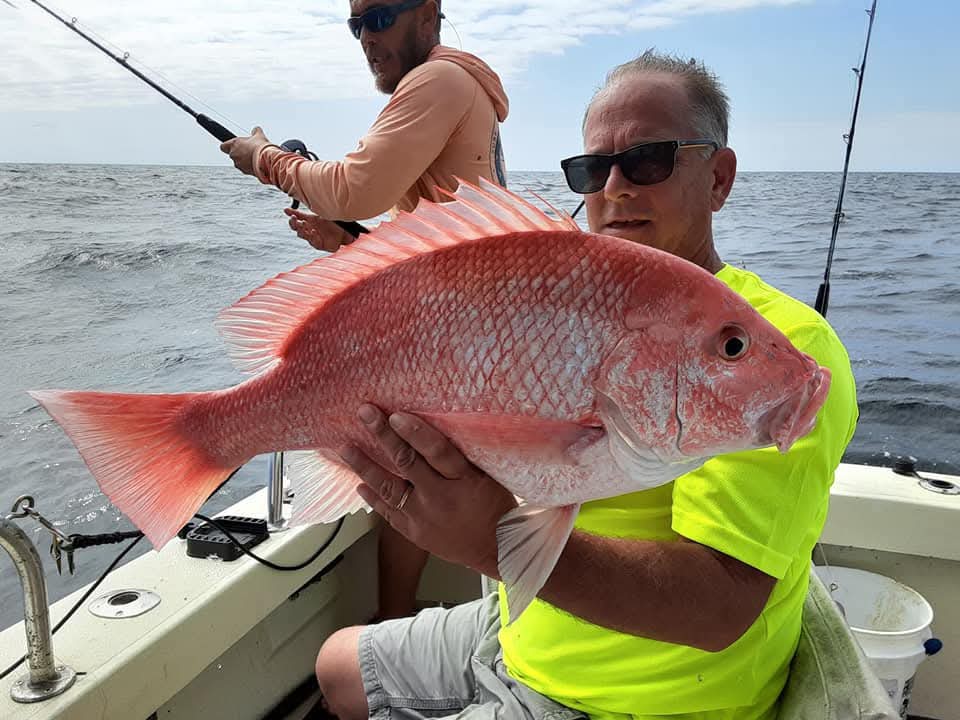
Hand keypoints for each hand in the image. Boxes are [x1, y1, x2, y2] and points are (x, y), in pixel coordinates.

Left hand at [219, 126, 270, 175]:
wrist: (266, 160)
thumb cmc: (260, 147)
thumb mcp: (259, 136)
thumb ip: (255, 131)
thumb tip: (256, 129)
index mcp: (234, 144)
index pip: (223, 146)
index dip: (227, 146)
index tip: (234, 145)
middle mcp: (234, 154)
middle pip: (232, 154)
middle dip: (239, 153)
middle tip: (248, 150)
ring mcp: (238, 164)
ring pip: (238, 162)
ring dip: (244, 160)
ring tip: (254, 157)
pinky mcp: (244, 171)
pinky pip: (244, 168)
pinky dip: (249, 166)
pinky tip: (256, 163)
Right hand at [284, 208, 355, 251]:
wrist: (341, 229)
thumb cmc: (325, 223)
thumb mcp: (312, 216)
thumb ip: (298, 213)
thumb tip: (285, 210)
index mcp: (305, 227)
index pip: (295, 225)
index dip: (293, 221)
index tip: (292, 216)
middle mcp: (308, 234)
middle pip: (299, 232)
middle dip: (298, 226)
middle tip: (297, 220)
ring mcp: (314, 241)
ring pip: (306, 237)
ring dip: (304, 231)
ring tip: (304, 224)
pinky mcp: (322, 246)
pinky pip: (316, 243)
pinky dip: (314, 237)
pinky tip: (313, 231)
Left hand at [341, 404, 516, 577]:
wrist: (498, 549)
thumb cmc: (495, 506)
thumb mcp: (489, 476)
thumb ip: (463, 456)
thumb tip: (435, 426)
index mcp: (464, 479)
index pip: (437, 451)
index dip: (415, 433)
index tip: (396, 416)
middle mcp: (440, 498)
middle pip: (407, 463)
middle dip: (383, 436)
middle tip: (365, 414)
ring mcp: (423, 517)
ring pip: (389, 488)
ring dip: (365, 466)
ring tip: (346, 449)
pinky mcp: (415, 532)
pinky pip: (388, 512)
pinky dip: (373, 498)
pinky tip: (359, 484)